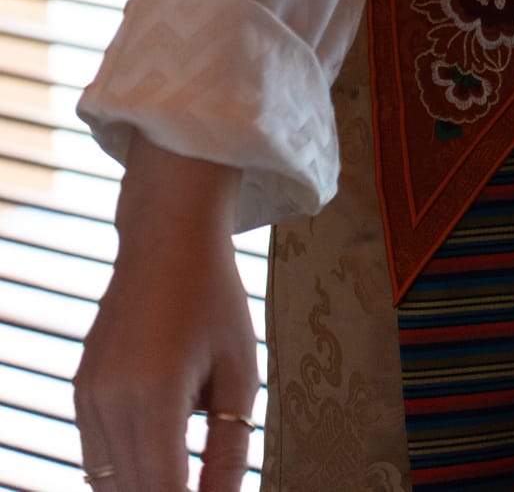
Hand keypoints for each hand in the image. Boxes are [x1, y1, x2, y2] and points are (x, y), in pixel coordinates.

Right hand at [74, 135, 257, 491]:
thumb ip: (230, 450)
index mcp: (155, 392)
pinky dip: (126, 469)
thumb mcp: (240, 373)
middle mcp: (110, 399)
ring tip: (185, 475)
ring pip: (109, 482)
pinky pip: (98, 455)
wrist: (168, 238)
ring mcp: (87, 395)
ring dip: (144, 488)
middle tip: (201, 488)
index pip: (164, 491)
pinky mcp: (81, 390)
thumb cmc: (214, 301)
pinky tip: (160, 457)